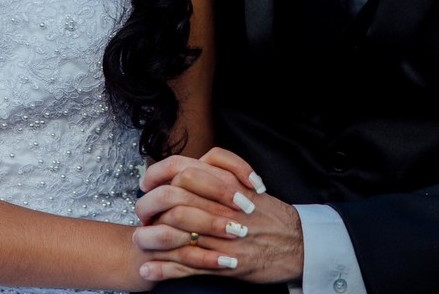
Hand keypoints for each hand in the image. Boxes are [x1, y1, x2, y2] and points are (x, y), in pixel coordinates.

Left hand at [132, 148, 303, 284]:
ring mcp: (221, 237)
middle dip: (150, 208)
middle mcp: (222, 207)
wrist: (299, 244)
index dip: (158, 175)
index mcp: (227, 185)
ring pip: (175, 234)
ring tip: (139, 241)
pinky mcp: (223, 264)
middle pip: (173, 200)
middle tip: (143, 214)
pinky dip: (163, 270)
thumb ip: (220, 172)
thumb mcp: (247, 184)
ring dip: (150, 239)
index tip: (146, 183)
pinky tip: (148, 271)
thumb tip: (187, 168)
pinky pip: (185, 267)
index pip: (183, 170)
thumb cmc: (271, 215)